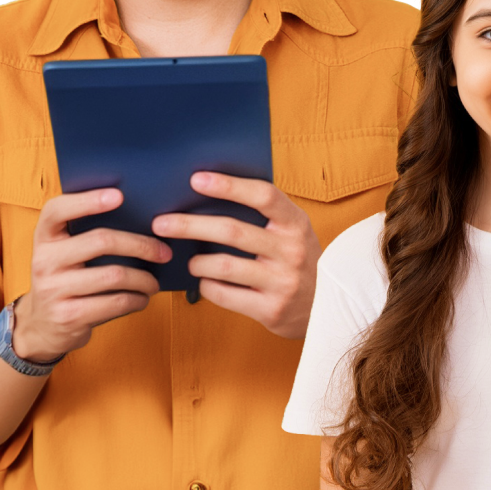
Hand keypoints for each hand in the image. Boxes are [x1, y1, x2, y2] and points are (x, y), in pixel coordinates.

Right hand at [14, 188, 171, 362]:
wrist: (42, 327)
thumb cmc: (66, 280)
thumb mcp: (65, 255)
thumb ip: (86, 236)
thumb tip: (143, 220)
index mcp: (44, 238)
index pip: (56, 210)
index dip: (87, 200)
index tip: (119, 195)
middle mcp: (44, 260)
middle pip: (101, 241)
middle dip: (141, 245)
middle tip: (164, 252)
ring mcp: (54, 289)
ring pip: (115, 275)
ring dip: (144, 279)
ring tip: (154, 282)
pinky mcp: (68, 316)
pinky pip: (116, 302)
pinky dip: (137, 299)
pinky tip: (142, 298)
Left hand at [152, 172, 321, 337]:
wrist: (330, 307)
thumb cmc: (299, 260)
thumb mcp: (293, 233)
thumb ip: (265, 217)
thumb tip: (208, 197)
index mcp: (296, 224)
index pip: (263, 196)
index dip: (229, 185)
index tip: (196, 180)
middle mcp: (292, 251)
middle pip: (232, 231)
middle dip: (190, 225)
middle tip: (161, 223)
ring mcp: (282, 282)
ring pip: (222, 266)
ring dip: (196, 262)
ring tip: (189, 261)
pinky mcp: (271, 309)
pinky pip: (224, 294)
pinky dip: (206, 286)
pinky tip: (206, 281)